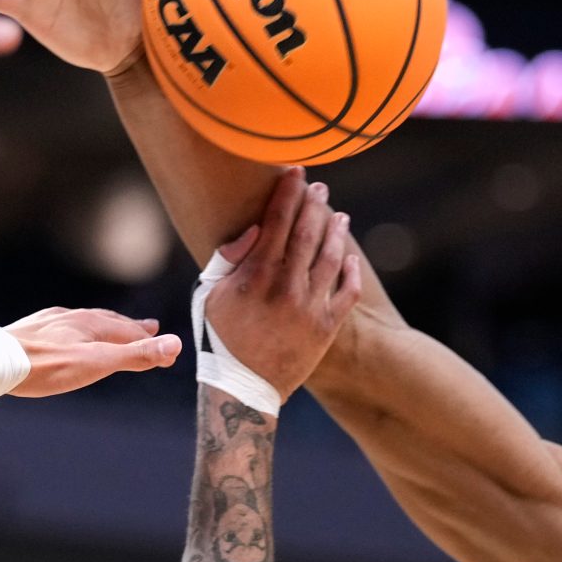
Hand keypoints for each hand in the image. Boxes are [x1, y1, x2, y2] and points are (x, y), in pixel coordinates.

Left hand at [1, 306, 181, 397]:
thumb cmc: (46, 366)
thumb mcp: (98, 363)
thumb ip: (136, 355)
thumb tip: (176, 344)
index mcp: (91, 323)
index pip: (130, 331)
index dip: (151, 342)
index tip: (167, 350)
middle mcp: (71, 316)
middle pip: (109, 322)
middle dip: (131, 328)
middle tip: (149, 330)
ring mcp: (49, 323)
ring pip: (83, 323)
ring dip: (103, 328)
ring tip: (111, 331)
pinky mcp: (29, 332)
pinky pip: (61, 328)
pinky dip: (76, 333)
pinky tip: (66, 338)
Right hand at [204, 168, 364, 399]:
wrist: (242, 388)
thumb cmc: (220, 338)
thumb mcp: (210, 296)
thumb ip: (229, 260)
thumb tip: (253, 229)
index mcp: (256, 274)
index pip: (277, 220)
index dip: (288, 193)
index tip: (296, 173)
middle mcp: (287, 286)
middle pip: (308, 232)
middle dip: (315, 205)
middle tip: (319, 189)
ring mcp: (310, 306)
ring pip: (331, 257)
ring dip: (337, 231)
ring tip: (339, 217)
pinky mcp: (327, 327)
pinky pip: (347, 291)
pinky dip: (352, 271)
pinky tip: (351, 258)